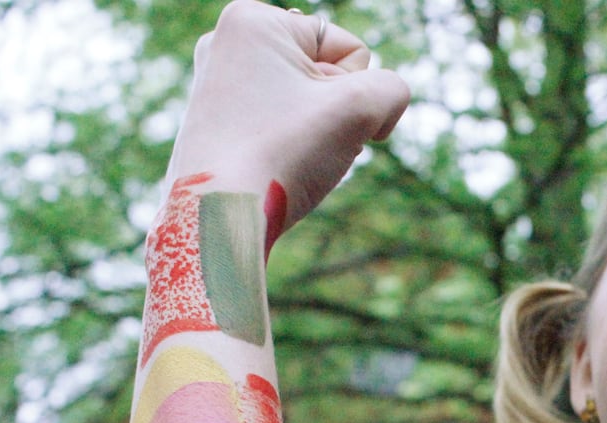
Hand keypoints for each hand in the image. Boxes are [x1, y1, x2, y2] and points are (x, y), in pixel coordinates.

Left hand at [167, 0, 409, 234]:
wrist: (219, 218)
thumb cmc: (282, 155)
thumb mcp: (359, 110)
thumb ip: (392, 90)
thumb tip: (375, 108)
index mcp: (255, 20)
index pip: (352, 51)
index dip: (358, 95)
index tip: (328, 124)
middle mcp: (227, 42)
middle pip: (327, 75)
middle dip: (334, 114)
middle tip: (306, 144)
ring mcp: (216, 82)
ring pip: (306, 104)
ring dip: (318, 134)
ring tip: (289, 158)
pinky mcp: (214, 121)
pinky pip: (279, 125)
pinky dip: (290, 148)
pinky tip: (273, 167)